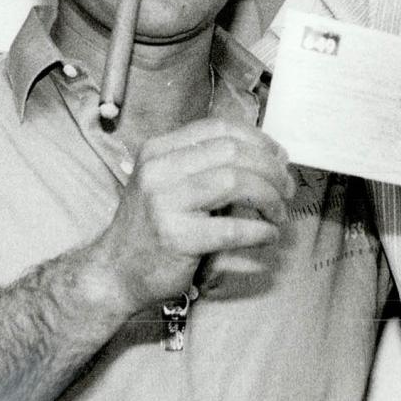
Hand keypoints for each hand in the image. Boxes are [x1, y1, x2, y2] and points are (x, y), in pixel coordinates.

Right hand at [91, 118, 297, 311]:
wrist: (114, 272)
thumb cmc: (152, 228)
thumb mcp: (169, 183)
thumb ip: (207, 165)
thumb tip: (270, 157)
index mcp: (159, 150)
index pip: (219, 129)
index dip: (258, 140)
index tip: (279, 158)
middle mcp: (158, 170)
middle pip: (232, 152)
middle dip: (270, 169)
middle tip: (286, 189)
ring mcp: (164, 203)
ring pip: (235, 182)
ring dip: (269, 197)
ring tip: (278, 213)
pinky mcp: (176, 238)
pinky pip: (232, 228)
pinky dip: (259, 231)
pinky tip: (268, 235)